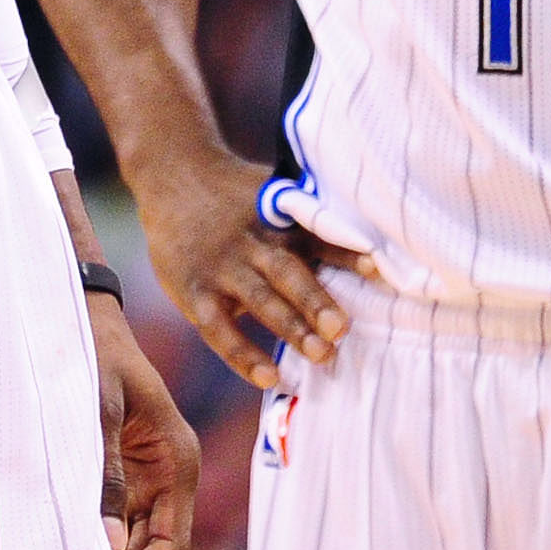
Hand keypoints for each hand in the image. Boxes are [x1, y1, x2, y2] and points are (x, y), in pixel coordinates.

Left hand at [91, 291, 198, 549]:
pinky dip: (98, 540)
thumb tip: (110, 542)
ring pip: (134, 541)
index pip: (173, 541)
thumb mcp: (101, 410)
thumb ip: (107, 474)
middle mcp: (167, 476)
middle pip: (154, 549)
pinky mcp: (121, 474)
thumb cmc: (99, 354)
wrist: (87, 319)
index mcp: (178, 459)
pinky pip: (115, 520)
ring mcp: (144, 478)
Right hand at [135, 151, 373, 392]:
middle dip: (316, 301)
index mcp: (278, 218)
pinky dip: (243, 355)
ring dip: (291, 327)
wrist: (172, 172)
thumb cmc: (234, 192)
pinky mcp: (194, 290)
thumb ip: (308, 221)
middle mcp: (252, 241)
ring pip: (259, 299)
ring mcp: (222, 266)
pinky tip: (270, 377)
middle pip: (288, 271)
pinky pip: (219, 329)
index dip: (347, 253)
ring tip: (322, 355)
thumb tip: (371, 252)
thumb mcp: (271, 192)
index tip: (378, 270)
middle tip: (342, 330)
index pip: (318, 236)